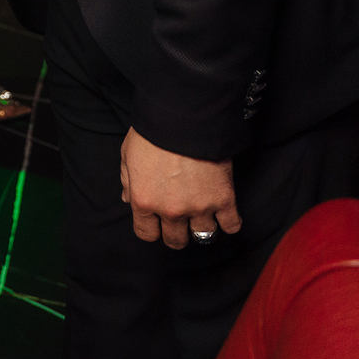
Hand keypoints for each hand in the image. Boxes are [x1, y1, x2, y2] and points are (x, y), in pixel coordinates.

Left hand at [120, 127, 240, 248]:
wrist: (184, 117)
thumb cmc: (152, 133)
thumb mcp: (128, 155)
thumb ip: (128, 181)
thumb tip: (127, 199)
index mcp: (143, 201)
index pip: (147, 234)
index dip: (152, 229)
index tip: (158, 222)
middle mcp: (170, 210)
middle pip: (176, 240)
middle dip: (177, 232)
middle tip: (181, 220)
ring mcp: (199, 207)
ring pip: (203, 236)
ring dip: (203, 228)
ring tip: (203, 215)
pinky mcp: (223, 199)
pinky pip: (231, 226)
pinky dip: (229, 223)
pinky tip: (225, 215)